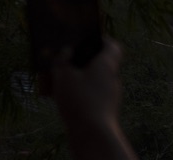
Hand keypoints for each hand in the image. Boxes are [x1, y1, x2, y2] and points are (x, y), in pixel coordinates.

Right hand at [50, 38, 137, 159]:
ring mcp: (111, 93)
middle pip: (102, 62)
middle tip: (66, 59)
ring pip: (97, 80)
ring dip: (81, 78)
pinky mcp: (105, 108)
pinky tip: (65, 99)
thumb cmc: (80, 100)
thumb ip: (62, 61)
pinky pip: (94, 95)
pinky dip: (82, 93)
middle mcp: (112, 77)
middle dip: (85, 60)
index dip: (102, 39)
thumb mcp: (64, 77)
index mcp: (107, 64)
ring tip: (59, 80)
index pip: (112, 45)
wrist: (93, 133)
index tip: (88, 37)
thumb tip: (66, 51)